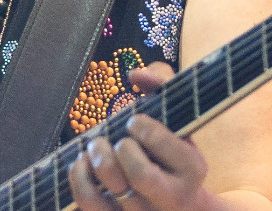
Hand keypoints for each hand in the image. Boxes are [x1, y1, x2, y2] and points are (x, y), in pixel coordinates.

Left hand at [68, 63, 213, 210]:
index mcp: (192, 167)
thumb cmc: (174, 152)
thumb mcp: (179, 118)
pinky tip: (81, 167)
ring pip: (112, 195)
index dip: (141, 126)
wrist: (182, 204)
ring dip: (93, 166)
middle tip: (109, 139)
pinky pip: (92, 209)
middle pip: (140, 175)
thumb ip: (163, 85)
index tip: (133, 121)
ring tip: (91, 150)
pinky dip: (79, 185)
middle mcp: (172, 196)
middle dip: (118, 149)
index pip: (160, 143)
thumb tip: (135, 74)